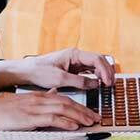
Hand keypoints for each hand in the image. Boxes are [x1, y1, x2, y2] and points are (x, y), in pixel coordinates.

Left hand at [0, 48, 118, 89]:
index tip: (108, 82)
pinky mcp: (73, 69)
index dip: (105, 71)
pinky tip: (98, 84)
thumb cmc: (40, 71)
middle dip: (107, 71)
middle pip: (99, 60)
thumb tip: (95, 84)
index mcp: (74, 54)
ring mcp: (75, 62)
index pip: (96, 59)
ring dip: (103, 74)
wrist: (27, 72)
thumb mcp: (60, 79)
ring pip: (95, 66)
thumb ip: (79, 81)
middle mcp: (76, 56)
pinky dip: (96, 77)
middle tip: (112, 84)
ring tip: (107, 85)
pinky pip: (89, 71)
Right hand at [0, 89, 102, 132]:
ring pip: (64, 109)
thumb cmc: (4, 111)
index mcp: (39, 96)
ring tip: (90, 122)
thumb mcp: (24, 102)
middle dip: (84, 110)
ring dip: (79, 116)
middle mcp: (40, 99)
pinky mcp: (32, 117)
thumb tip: (53, 95)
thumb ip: (40, 99)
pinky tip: (74, 125)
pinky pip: (53, 118)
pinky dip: (66, 122)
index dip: (79, 105)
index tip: (89, 112)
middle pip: (68, 103)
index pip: (64, 98)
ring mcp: (36, 107)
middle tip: (96, 118)